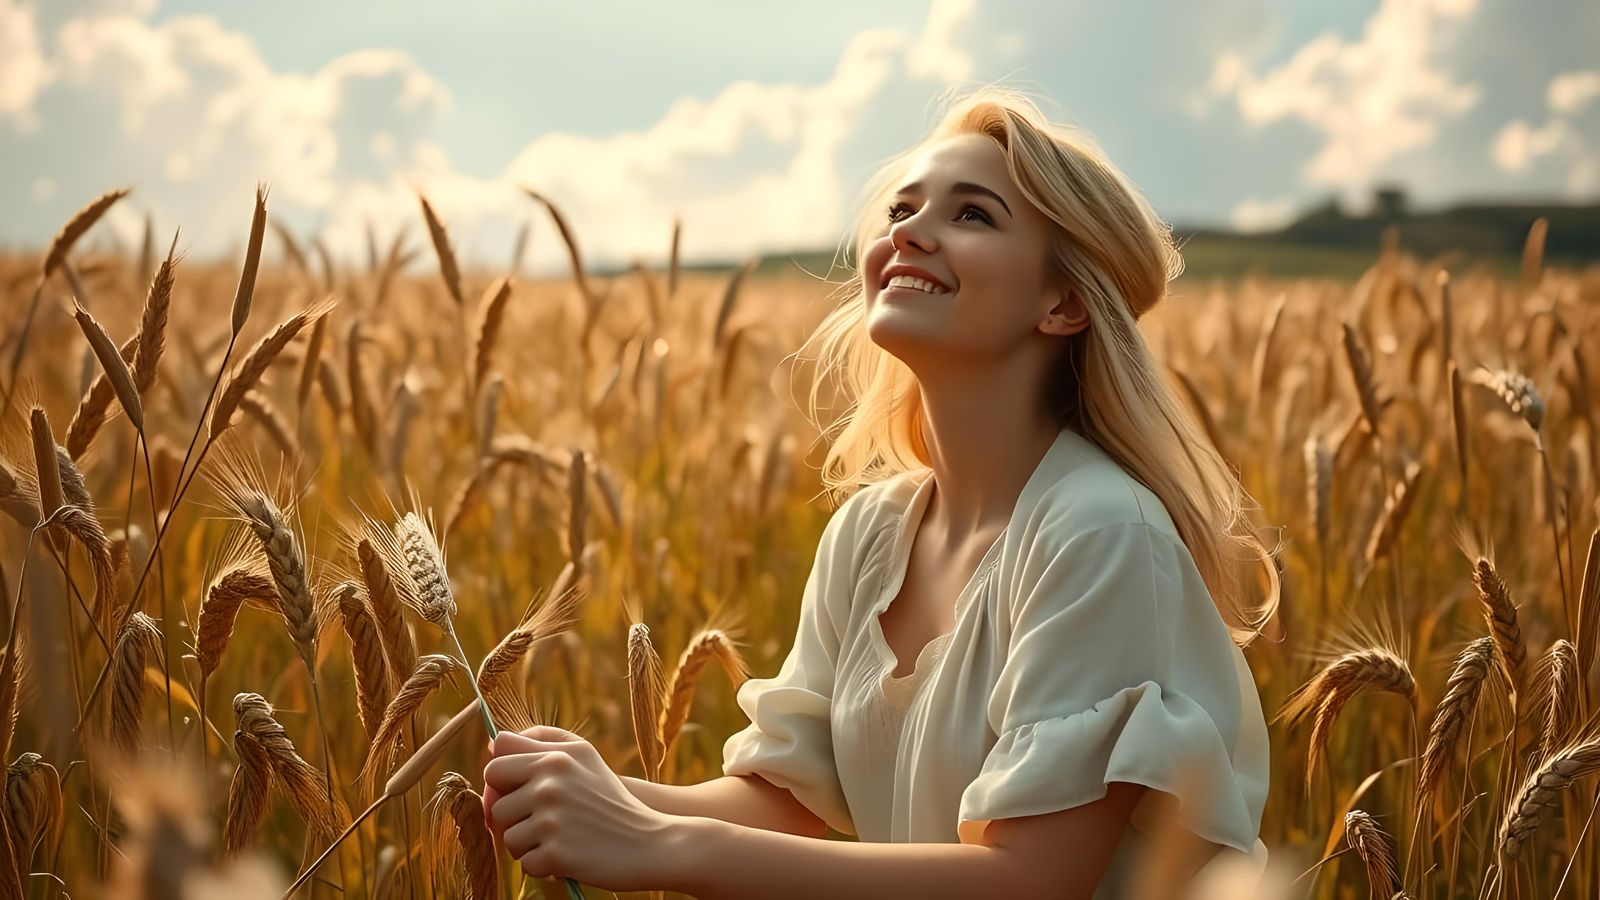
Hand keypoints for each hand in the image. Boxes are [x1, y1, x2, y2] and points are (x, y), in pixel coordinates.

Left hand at [483, 725, 679, 891]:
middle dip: (509, 815)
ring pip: (507, 836)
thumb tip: (494, 745)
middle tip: (537, 821)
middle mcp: (552, 784)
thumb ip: (543, 742)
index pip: (497, 758)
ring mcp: (553, 819)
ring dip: (527, 844)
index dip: (500, 777)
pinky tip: (566, 857)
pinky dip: (543, 865)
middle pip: (495, 801)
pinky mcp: (556, 853)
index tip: (515, 789)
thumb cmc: (611, 800)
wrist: (650, 842)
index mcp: (557, 757)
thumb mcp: (585, 757)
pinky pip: (526, 863)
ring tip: (557, 839)